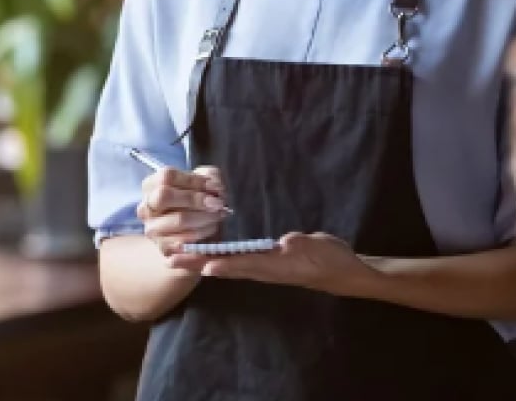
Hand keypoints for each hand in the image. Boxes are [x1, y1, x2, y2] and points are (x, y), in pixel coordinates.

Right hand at [136, 166, 226, 254]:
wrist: (199, 234)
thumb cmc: (198, 203)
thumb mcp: (205, 183)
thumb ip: (212, 179)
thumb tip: (216, 190)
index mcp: (152, 186)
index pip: (167, 176)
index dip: (194, 181)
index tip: (215, 188)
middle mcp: (146, 207)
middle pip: (164, 196)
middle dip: (196, 199)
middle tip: (217, 204)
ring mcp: (152, 229)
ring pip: (178, 219)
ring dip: (204, 218)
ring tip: (216, 218)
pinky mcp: (164, 249)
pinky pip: (183, 242)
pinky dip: (203, 236)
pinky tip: (211, 232)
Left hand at [168, 232, 383, 296]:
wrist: (345, 272)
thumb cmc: (331, 259)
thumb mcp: (316, 247)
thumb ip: (299, 245)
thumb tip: (283, 242)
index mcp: (274, 265)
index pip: (241, 263)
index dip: (220, 262)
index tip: (197, 262)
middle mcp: (264, 269)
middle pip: (226, 266)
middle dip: (198, 263)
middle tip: (171, 260)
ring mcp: (265, 269)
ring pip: (228, 265)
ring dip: (203, 262)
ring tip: (181, 258)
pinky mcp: (268, 265)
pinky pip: (238, 263)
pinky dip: (219, 260)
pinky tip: (209, 257)